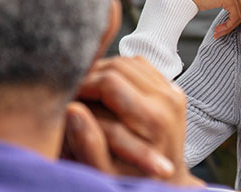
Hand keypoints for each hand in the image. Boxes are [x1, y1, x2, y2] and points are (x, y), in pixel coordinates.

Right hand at [63, 56, 204, 186]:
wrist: (169, 184)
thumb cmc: (134, 179)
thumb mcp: (106, 171)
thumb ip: (88, 143)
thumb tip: (72, 110)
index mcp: (152, 119)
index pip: (109, 81)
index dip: (82, 83)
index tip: (67, 94)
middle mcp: (167, 101)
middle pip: (120, 65)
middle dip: (93, 74)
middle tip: (76, 90)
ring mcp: (173, 93)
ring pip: (130, 62)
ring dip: (106, 71)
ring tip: (90, 90)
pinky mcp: (172, 90)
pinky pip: (141, 66)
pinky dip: (121, 72)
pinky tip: (108, 89)